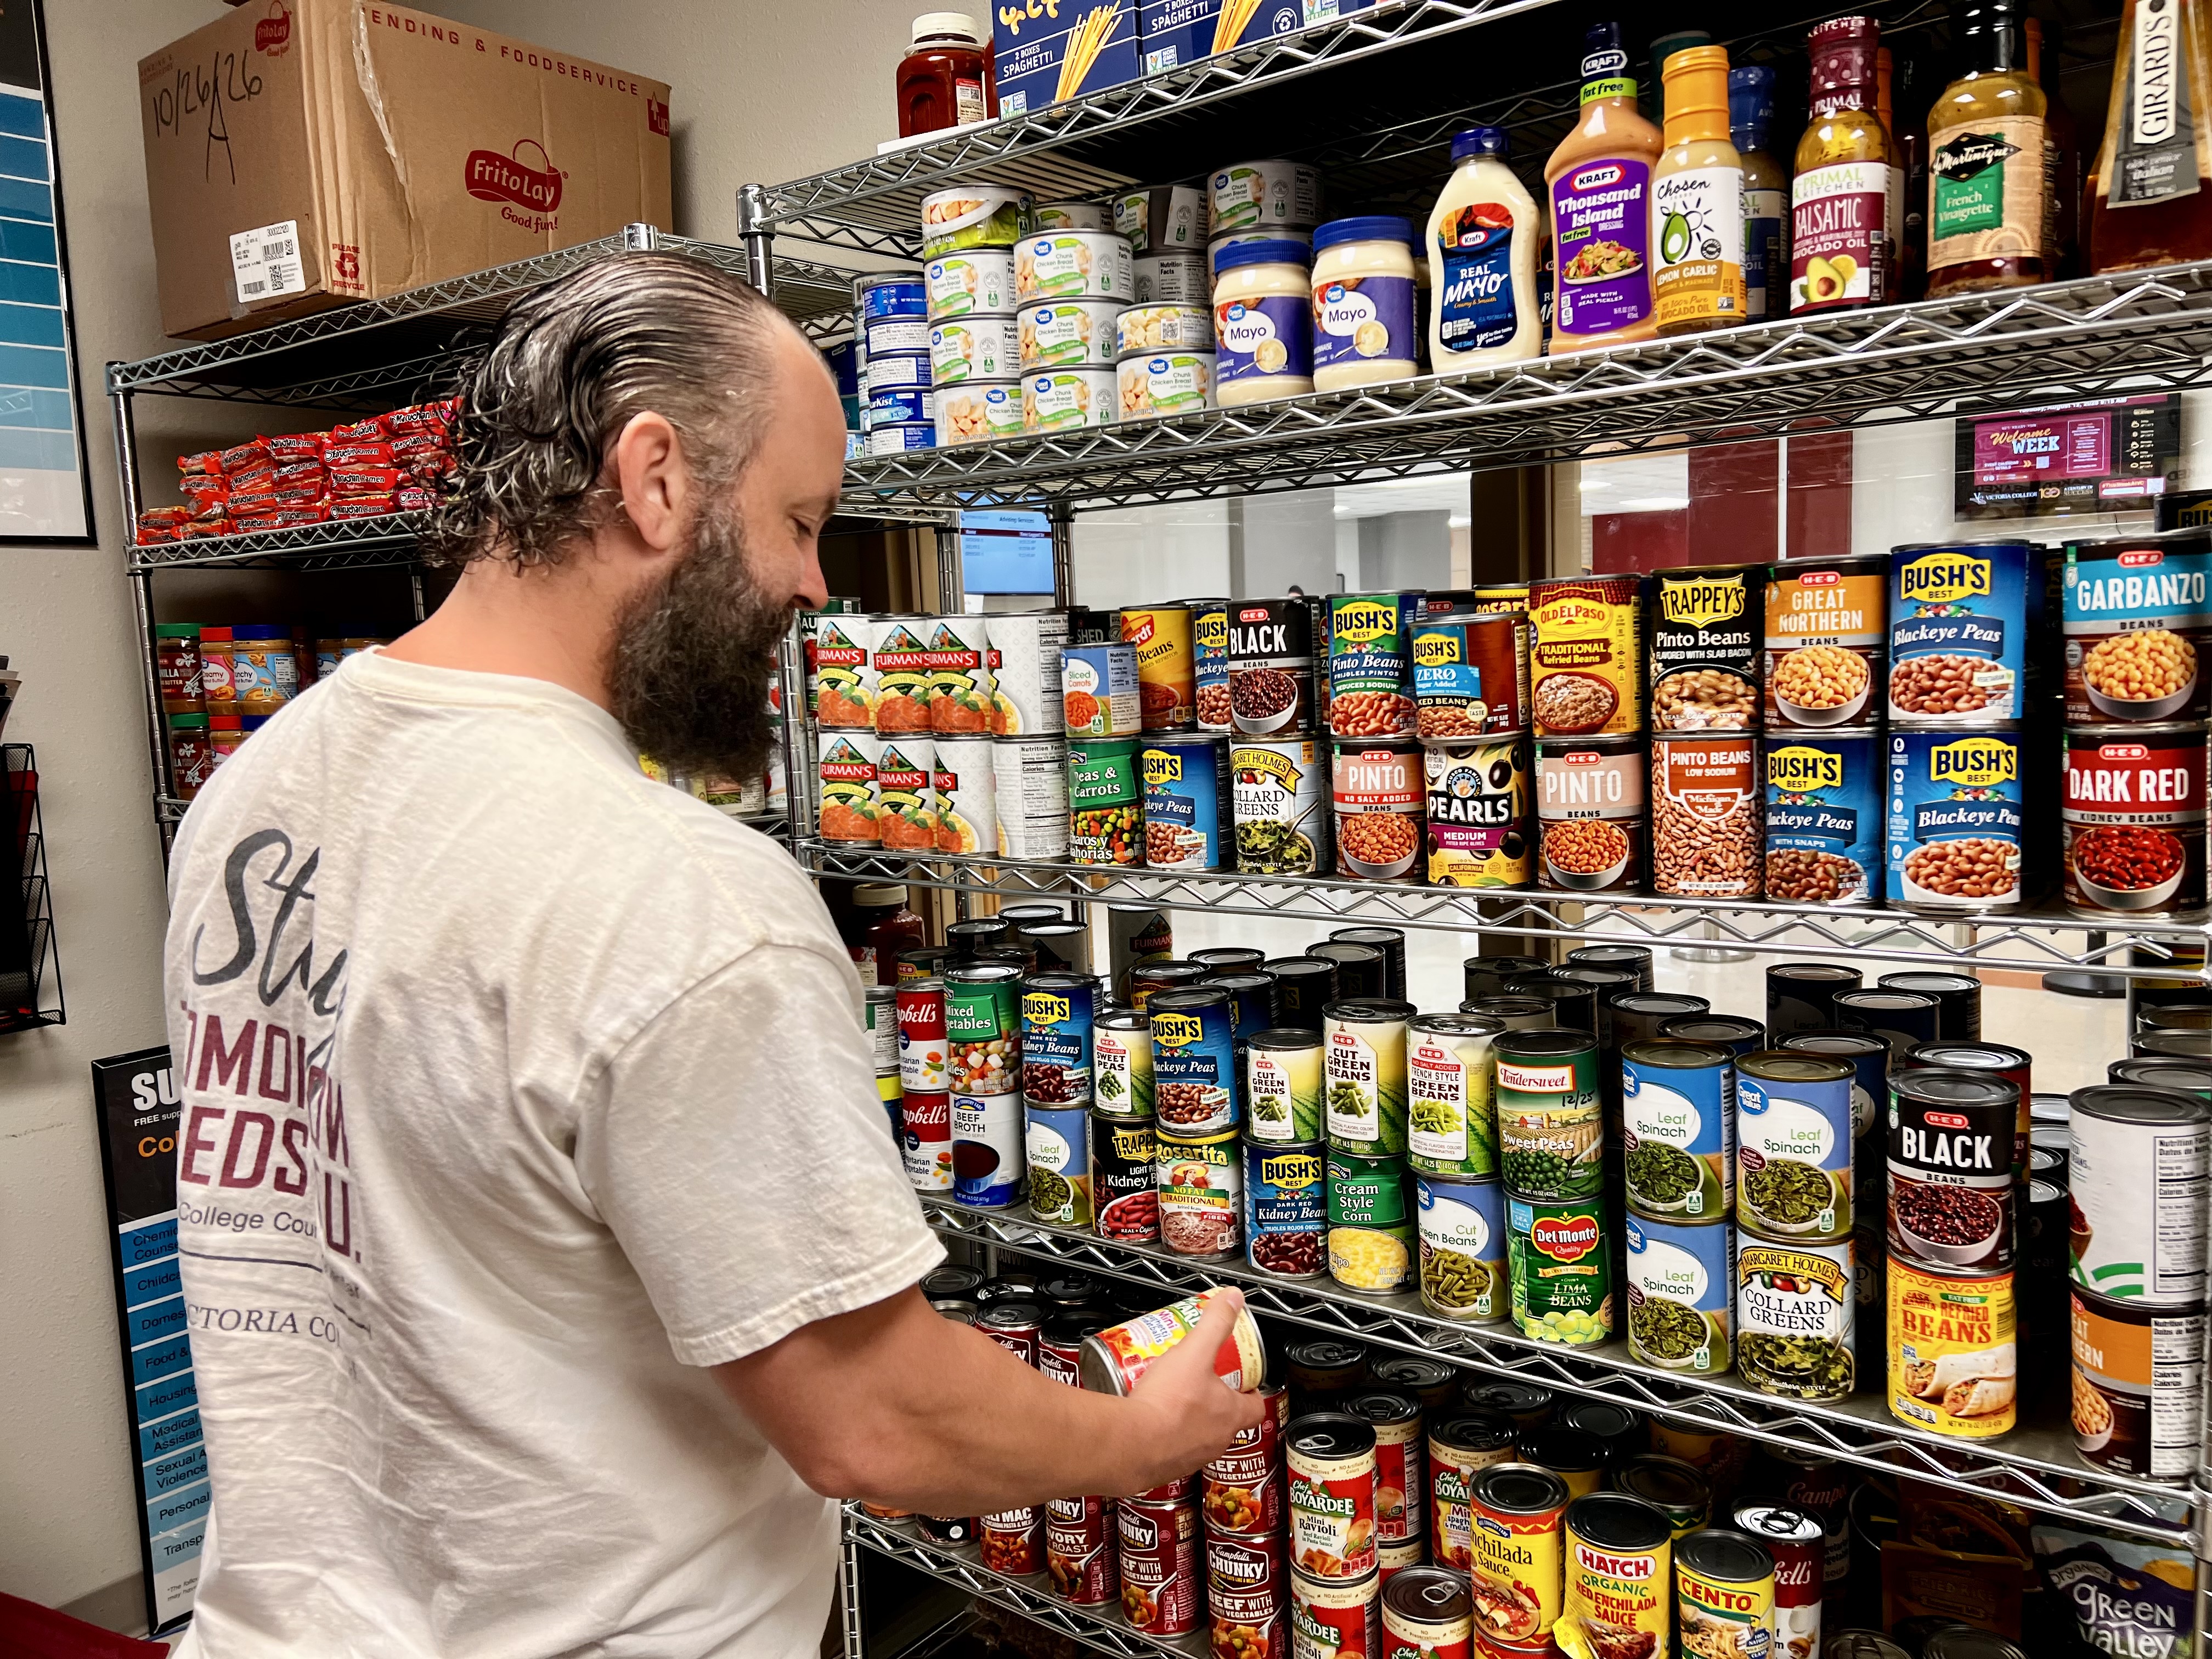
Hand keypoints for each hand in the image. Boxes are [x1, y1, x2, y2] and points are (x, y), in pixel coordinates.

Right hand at [1113, 1289, 1268, 1496]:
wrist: (1129, 1444)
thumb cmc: (1166, 1403)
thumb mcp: (1194, 1351)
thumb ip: (1215, 1323)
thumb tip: (1232, 1299)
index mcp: (1230, 1414)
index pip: (1255, 1406)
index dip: (1251, 1391)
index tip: (1243, 1381)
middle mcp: (1216, 1440)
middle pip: (1226, 1420)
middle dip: (1214, 1400)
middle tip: (1199, 1380)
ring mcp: (1191, 1457)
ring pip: (1198, 1436)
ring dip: (1189, 1418)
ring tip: (1170, 1395)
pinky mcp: (1165, 1466)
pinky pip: (1170, 1449)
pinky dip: (1164, 1435)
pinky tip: (1148, 1417)